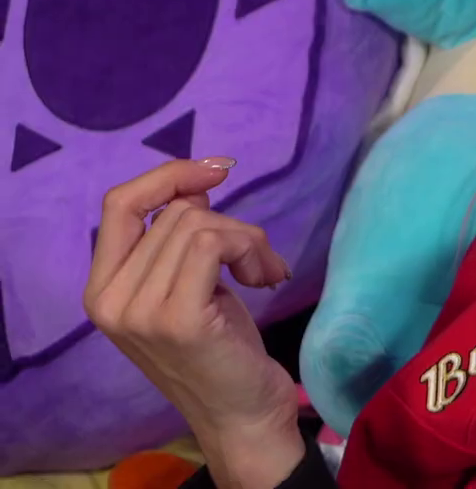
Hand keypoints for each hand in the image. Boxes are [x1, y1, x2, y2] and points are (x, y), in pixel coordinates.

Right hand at [84, 158, 305, 488]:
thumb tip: (196, 185)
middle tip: (256, 262)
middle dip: (231, 225)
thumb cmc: (220, 347)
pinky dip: (250, 249)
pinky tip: (264, 279)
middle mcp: (109, 300)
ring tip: (261, 274)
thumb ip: (176, 241)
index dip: (168, 176)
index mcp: (102, 288)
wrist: (242, 413)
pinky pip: (212, 243)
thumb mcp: (188, 285)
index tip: (217, 171)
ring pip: (199, 224)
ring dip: (248, 241)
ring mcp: (138, 311)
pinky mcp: (177, 319)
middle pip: (176, 211)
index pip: (118, 204)